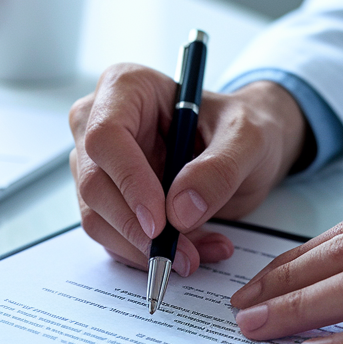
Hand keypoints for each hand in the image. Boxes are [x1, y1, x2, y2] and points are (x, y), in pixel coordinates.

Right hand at [69, 64, 307, 274]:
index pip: (105, 137)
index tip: (160, 221)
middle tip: (182, 254)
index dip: (128, 181)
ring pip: (98, 218)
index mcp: (126, 89)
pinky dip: (149, 254)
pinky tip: (192, 250)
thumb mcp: (249, 138)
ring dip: (145, 248)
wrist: (247, 149)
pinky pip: (114, 237)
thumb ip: (219, 169)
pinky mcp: (109, 199)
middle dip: (136, 228)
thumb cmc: (244, 127)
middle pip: (93, 184)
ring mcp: (100, 165)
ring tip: (199, 252)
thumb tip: (179, 211)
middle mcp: (100, 123)